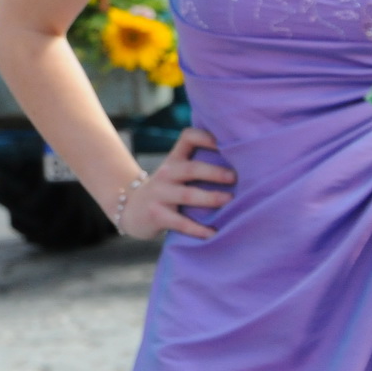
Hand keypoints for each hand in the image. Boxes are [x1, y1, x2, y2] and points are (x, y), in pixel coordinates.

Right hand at [113, 127, 234, 240]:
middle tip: (234, 177)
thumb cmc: (166, 191)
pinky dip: (198, 229)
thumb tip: (240, 165)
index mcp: (174, 159)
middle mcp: (166, 173)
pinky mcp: (157, 215)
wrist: (131, 210)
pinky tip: (213, 233)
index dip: (205, 137)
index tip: (225, 143)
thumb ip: (196, 165)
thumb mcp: (174, 172)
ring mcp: (160, 194)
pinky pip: (180, 222)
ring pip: (187, 195)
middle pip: (190, 168)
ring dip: (209, 198)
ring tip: (229, 200)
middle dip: (213, 172)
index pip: (188, 138)